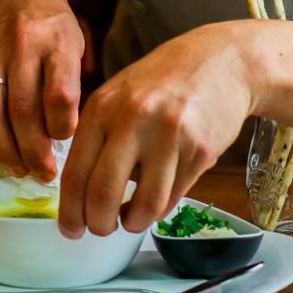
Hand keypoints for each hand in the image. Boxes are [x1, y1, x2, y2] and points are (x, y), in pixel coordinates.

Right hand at [0, 0, 84, 180]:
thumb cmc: (51, 25)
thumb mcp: (72, 43)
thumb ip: (69, 84)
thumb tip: (65, 139)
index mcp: (56, 39)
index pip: (59, 93)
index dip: (62, 126)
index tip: (67, 141)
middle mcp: (21, 44)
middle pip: (24, 108)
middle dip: (35, 149)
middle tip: (45, 174)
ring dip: (7, 148)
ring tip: (21, 170)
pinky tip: (3, 150)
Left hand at [58, 22, 255, 238]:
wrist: (222, 61)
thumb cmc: (163, 81)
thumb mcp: (118, 95)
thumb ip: (97, 136)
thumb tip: (79, 191)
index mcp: (102, 108)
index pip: (75, 173)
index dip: (70, 211)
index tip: (70, 229)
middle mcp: (132, 121)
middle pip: (103, 194)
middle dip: (98, 224)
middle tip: (100, 230)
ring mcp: (169, 136)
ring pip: (144, 205)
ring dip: (133, 223)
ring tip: (131, 220)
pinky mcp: (200, 151)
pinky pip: (174, 196)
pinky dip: (160, 209)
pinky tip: (155, 200)